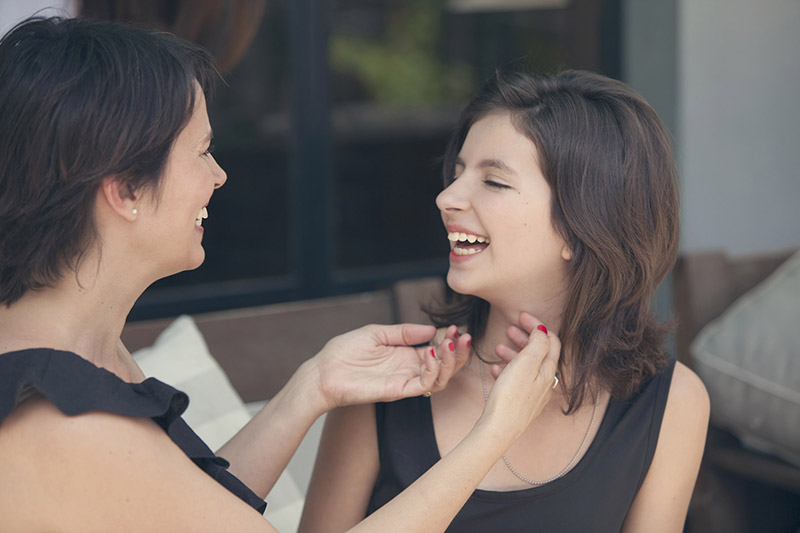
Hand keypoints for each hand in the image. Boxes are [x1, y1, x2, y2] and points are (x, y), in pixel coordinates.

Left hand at [312, 323, 470, 409]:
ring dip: (451, 360)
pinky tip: (429, 352)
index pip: (437, 350)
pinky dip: (432, 369)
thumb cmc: (344, 352)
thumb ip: (403, 332)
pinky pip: (424, 384)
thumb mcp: (377, 333)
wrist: (324, 372)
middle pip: (445, 365)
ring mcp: (405, 380)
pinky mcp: (398, 390)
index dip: (449, 340)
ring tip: (450, 343)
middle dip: (458, 352)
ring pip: (441, 377)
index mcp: (405, 354)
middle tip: (462, 336)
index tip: (454, 327)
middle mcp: (409, 369)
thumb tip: (430, 329)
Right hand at [479, 313, 560, 441]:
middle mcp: (545, 383)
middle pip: (539, 353)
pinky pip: (517, 381)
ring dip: (514, 353)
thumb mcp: (526, 363)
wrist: (498, 430)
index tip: (521, 316)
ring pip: (526, 367)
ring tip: (498, 347)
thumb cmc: (511, 397)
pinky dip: (508, 370)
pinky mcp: (520, 404)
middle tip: (509, 329)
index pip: (551, 341)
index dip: (537, 325)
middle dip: (525, 338)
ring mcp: (533, 395)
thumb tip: (543, 330)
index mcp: (548, 371)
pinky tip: (495, 369)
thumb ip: (537, 343)